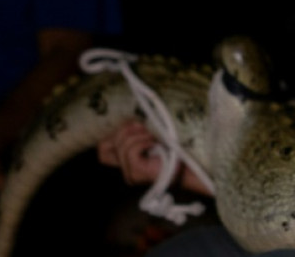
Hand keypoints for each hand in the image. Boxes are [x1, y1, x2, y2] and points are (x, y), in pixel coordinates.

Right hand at [96, 120, 211, 194]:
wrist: (191, 167)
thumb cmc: (175, 151)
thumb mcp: (152, 138)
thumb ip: (138, 132)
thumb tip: (131, 120)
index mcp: (127, 163)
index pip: (103, 149)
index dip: (112, 134)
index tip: (132, 125)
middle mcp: (126, 170)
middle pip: (105, 146)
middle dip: (124, 130)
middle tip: (143, 127)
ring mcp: (130, 173)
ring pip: (121, 145)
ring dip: (138, 135)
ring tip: (153, 136)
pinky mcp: (137, 172)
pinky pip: (130, 150)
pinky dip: (142, 141)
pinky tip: (154, 142)